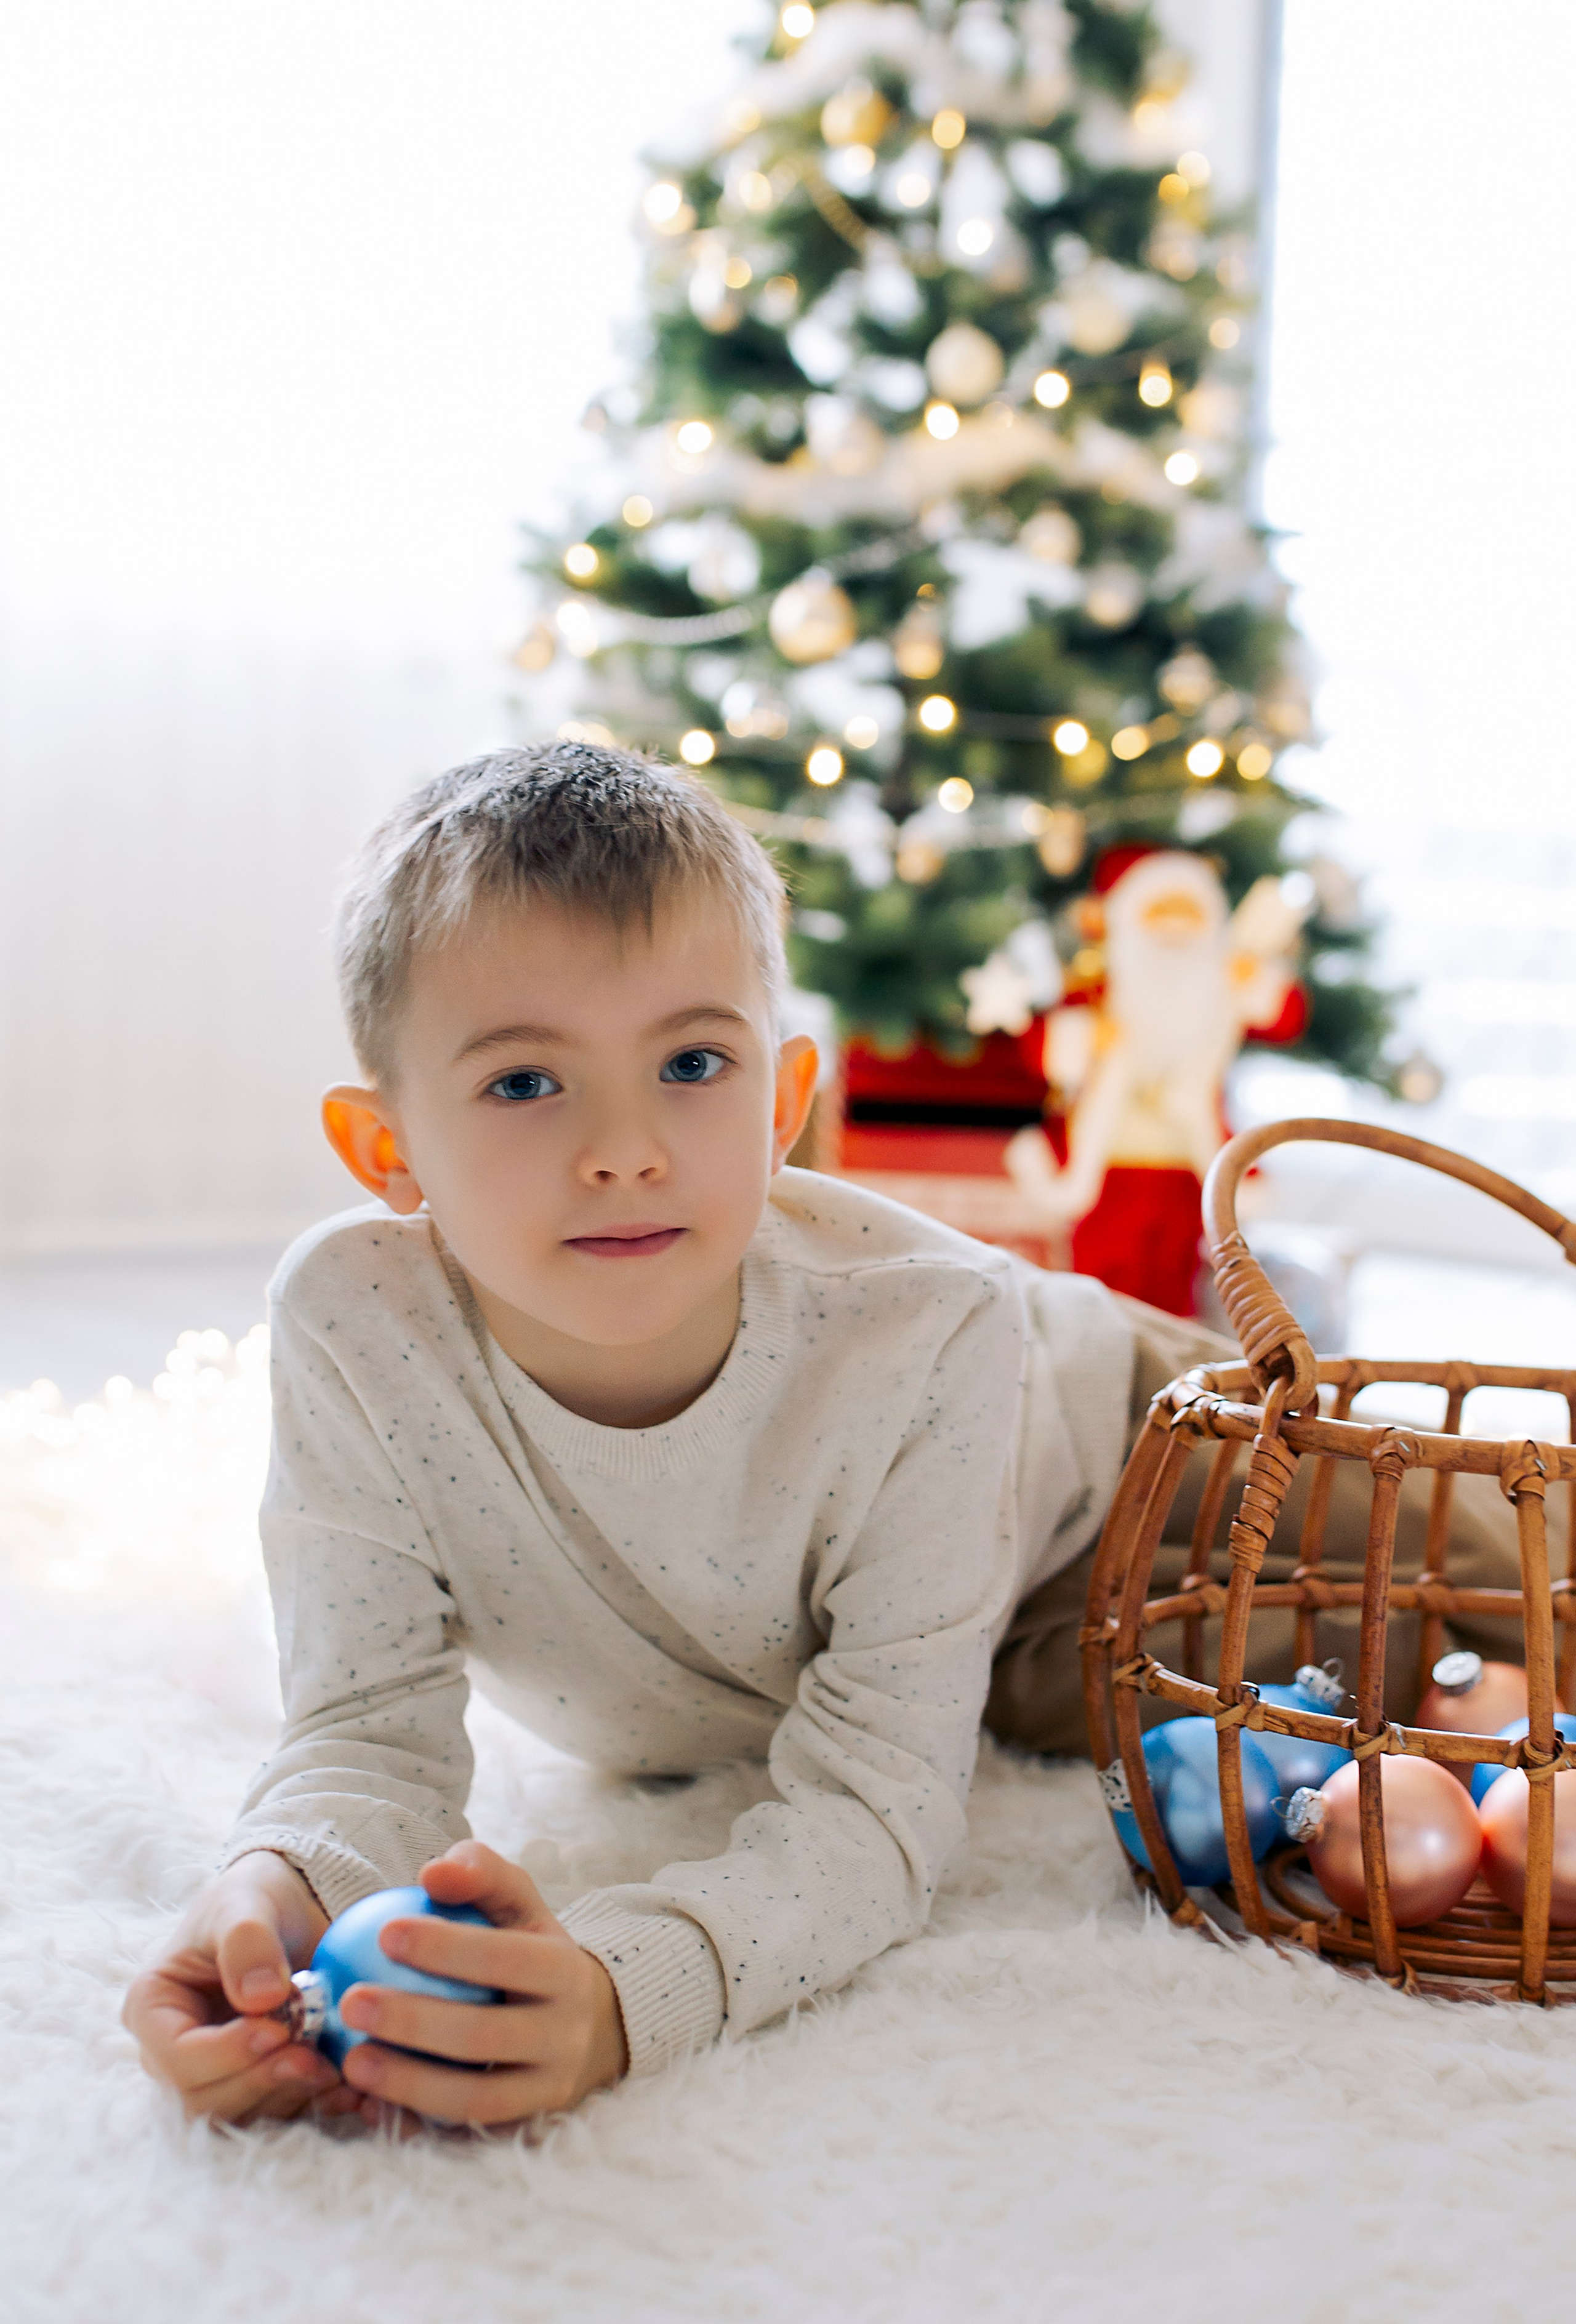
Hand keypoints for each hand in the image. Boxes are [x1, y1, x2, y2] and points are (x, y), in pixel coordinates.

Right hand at [123, 1852, 349, 2122]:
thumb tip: (261, 1997)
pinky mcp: (256, 2083)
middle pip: (203, 2098)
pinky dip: (315, 2106)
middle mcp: (176, 2052)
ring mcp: (215, 2074)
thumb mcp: (245, 1904)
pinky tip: (351, 2092)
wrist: (290, 1909)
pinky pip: (278, 2112)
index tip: (278, 2028)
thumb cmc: (253, 1900)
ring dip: (287, 2098)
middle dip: (258, 2083)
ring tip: (333, 2069)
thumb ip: (247, 1942)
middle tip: (311, 2058)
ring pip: (239, 2115)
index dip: (225, 2053)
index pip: (177, 2056)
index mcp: (155, 2009)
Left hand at [335, 1842, 628, 2129]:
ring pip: (476, 2098)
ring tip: (351, 2060)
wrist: (589, 2024)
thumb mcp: (519, 1904)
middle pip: (485, 2035)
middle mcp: (564, 2037)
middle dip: (415, 2021)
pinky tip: (369, 2103)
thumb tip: (434, 1872)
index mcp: (566, 1973)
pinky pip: (464, 2134)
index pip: (506, 1959)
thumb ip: (481, 1875)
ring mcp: (546, 2091)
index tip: (385, 1931)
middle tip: (351, 2001)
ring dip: (408, 2082)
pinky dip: (416, 2122)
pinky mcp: (522, 2129)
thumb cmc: (530, 1949)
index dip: (447, 1947)